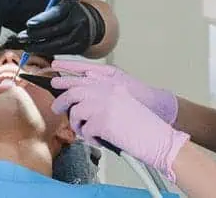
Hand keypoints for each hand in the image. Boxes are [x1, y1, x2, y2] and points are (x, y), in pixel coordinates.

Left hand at [10, 0, 105, 55]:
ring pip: (56, 44)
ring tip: (27, 46)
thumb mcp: (61, 6)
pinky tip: (38, 49)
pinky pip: (61, 51)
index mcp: (72, 6)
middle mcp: (79, 21)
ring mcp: (81, 36)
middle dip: (35, 35)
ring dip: (39, 46)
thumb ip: (48, 13)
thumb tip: (30, 26)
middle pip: (54, 31)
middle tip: (21, 37)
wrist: (91, 24)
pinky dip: (48, 51)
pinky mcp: (80, 47)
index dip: (42, 20)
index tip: (28, 24)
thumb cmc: (68, 13)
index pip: (55, 14)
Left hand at [51, 82, 189, 181]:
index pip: (83, 76)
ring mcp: (104, 105)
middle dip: (62, 100)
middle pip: (74, 90)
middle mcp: (107, 90)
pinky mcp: (102, 121)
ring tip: (85, 131)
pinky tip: (98, 140)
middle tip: (56, 108)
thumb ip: (102, 97)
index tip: (55, 80)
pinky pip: (85, 130)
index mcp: (113, 84)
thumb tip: (79, 102)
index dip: (67, 78)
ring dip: (77, 124)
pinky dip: (89, 138)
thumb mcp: (123, 101)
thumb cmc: (143, 126)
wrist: (160, 139)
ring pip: (76, 111)